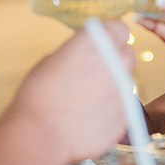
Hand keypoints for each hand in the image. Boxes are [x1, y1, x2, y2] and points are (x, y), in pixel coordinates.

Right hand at [1, 21, 132, 164]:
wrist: (41, 136)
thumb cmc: (39, 96)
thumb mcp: (53, 59)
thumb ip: (78, 52)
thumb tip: (86, 54)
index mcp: (98, 41)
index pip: (119, 29)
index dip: (109, 38)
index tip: (100, 46)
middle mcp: (117, 61)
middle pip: (126, 54)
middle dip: (113, 62)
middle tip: (91, 75)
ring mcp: (125, 89)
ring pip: (124, 82)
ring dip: (110, 87)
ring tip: (84, 102)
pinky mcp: (126, 114)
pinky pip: (122, 107)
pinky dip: (110, 110)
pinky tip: (88, 118)